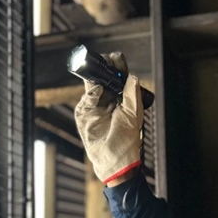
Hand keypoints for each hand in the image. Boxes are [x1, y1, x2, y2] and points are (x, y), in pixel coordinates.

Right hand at [74, 52, 143, 183]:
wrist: (113, 159)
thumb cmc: (126, 140)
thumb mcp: (133, 114)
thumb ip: (132, 94)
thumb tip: (131, 76)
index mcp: (123, 100)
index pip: (119, 79)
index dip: (118, 68)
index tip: (117, 58)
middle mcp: (108, 101)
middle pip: (104, 78)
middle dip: (105, 68)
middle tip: (106, 58)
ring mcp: (95, 107)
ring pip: (93, 85)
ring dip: (96, 75)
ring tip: (99, 66)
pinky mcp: (84, 114)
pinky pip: (86, 99)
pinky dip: (90, 93)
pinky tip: (97, 88)